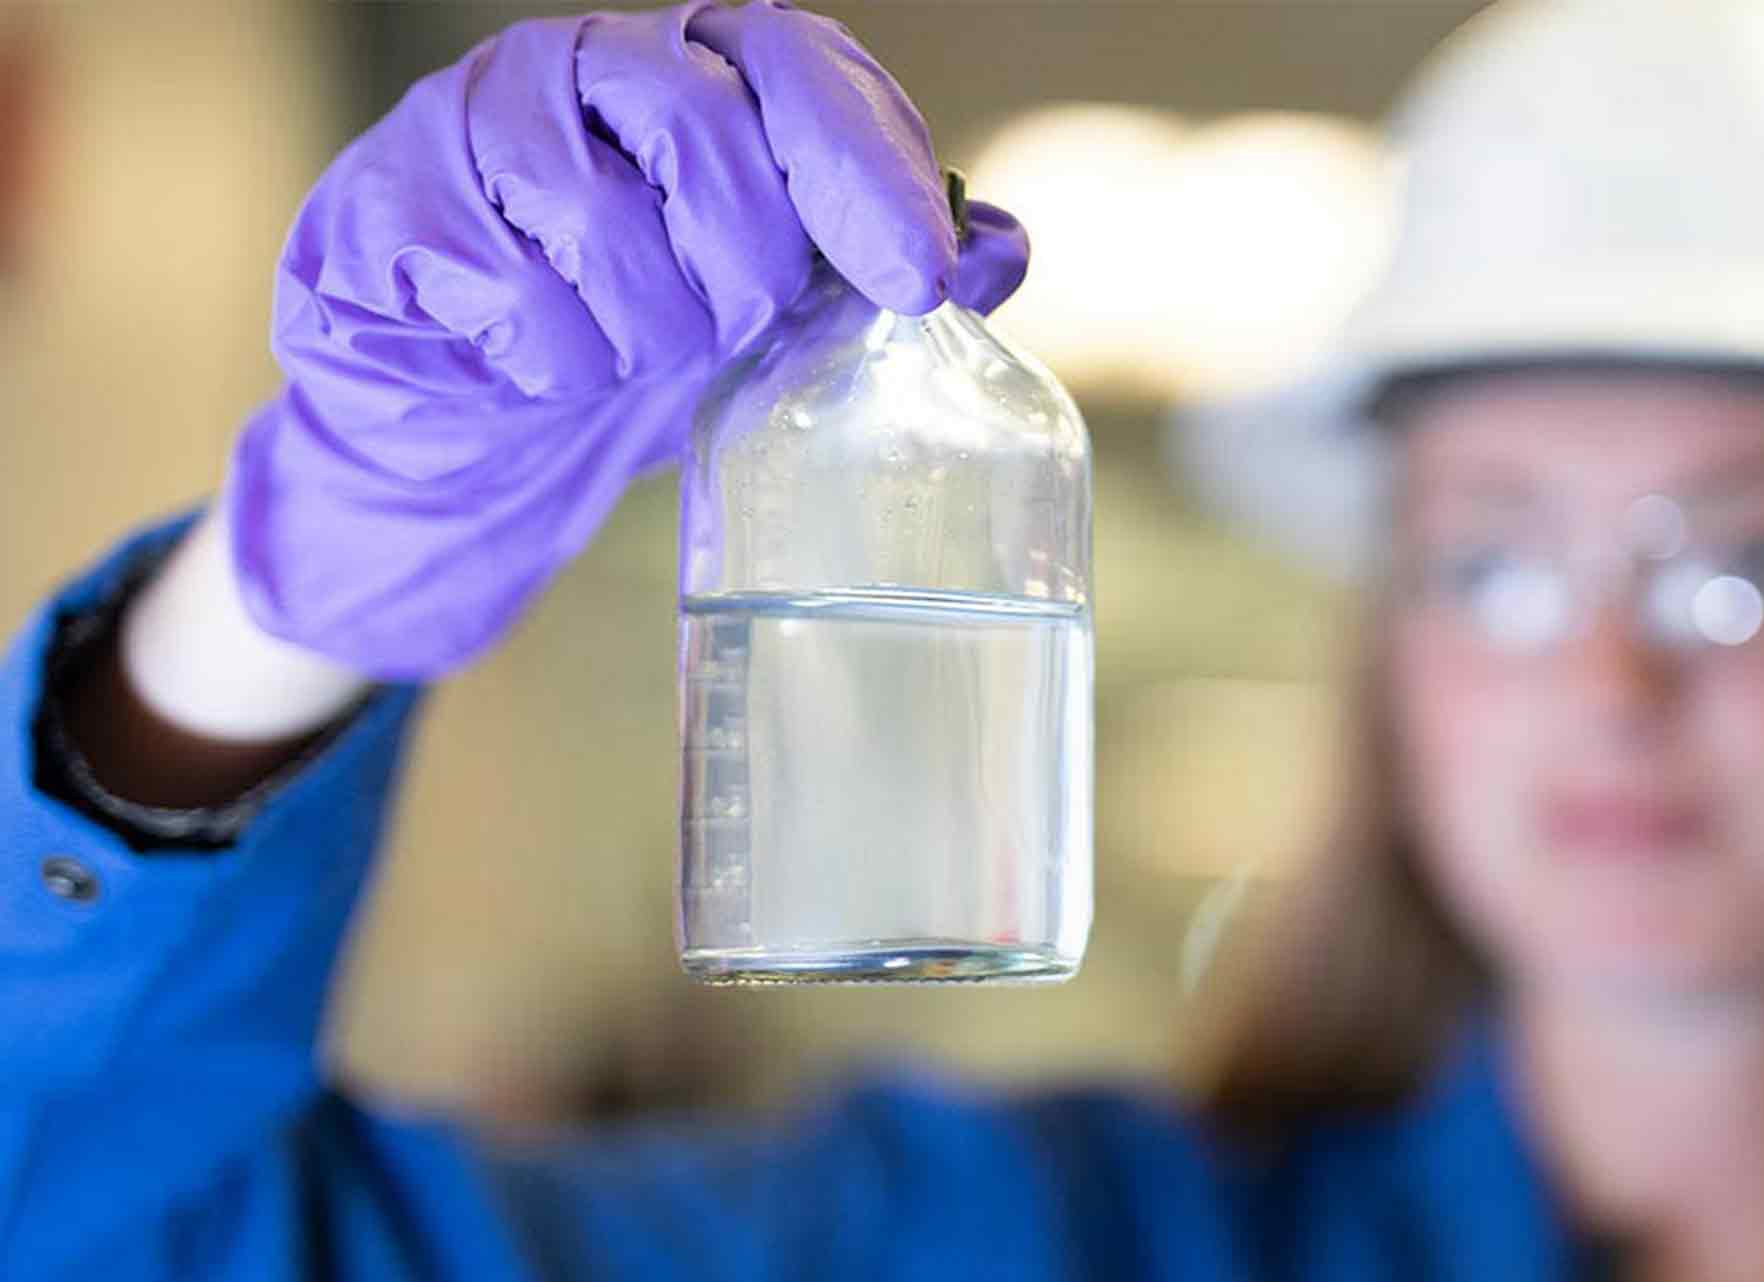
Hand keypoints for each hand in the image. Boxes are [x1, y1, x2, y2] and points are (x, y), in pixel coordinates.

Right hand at [221, 1, 1029, 679]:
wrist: (473, 422)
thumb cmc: (641, 334)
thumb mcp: (784, 304)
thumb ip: (884, 265)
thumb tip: (1000, 251)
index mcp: (699, 65)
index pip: (802, 65)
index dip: (867, 165)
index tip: (919, 280)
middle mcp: (588, 64)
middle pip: (708, 140)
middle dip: (743, 273)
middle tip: (728, 327)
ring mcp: (479, 122)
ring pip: (604, 224)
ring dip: (643, 333)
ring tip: (627, 350)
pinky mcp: (395, 205)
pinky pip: (513, 296)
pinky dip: (553, 363)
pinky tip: (540, 364)